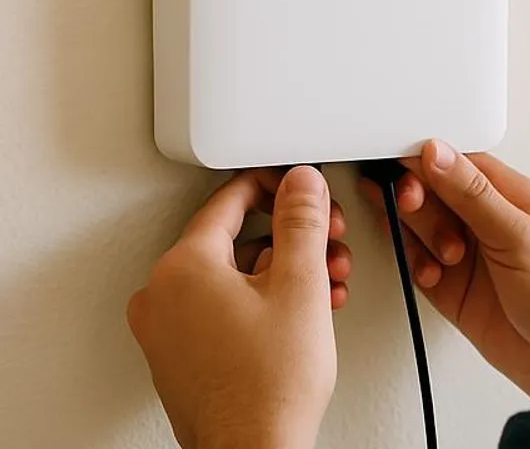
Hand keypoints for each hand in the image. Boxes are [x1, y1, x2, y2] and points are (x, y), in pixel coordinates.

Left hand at [128, 166, 350, 448]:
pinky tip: (300, 315)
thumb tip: (299, 182)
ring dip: (284, 273)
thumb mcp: (301, 284)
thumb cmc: (269, 388)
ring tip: (325, 287)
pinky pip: (221, 308)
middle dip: (292, 240)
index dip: (276, 187)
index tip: (301, 190)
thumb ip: (302, 221)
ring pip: (232, 276)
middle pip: (235, 239)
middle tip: (327, 244)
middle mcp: (162, 295)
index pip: (230, 199)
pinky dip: (261, 303)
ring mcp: (166, 329)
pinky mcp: (179, 356)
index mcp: (183, 267)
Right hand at [360, 140, 529, 402]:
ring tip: (443, 253)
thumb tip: (438, 151)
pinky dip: (417, 266)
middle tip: (412, 205)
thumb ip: (473, 193)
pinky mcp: (453, 287)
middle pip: (433, 191)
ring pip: (421, 226)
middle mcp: (486, 220)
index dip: (425, 159)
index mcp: (510, 196)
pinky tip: (434, 275)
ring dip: (420, 234)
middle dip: (418, 197)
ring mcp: (468, 254)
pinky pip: (418, 263)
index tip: (398, 162)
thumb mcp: (519, 234)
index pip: (458, 162)